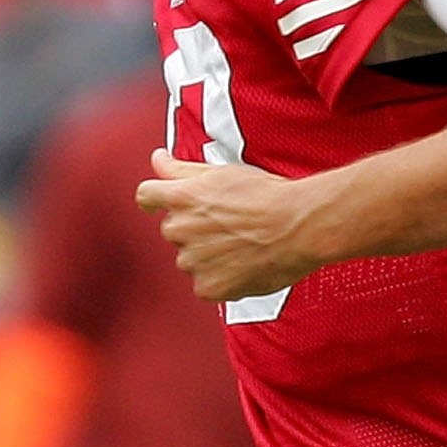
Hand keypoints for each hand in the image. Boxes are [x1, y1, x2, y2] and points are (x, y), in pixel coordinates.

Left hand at [136, 148, 323, 302]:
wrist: (299, 226)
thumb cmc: (267, 195)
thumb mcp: (221, 172)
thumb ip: (181, 169)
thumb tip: (157, 159)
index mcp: (181, 197)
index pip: (147, 196)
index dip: (155, 199)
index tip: (160, 203)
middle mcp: (180, 229)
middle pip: (173, 229)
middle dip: (194, 228)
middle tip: (228, 223)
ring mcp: (192, 261)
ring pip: (190, 259)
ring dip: (208, 254)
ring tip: (242, 244)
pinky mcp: (209, 287)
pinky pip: (206, 284)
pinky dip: (222, 278)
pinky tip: (244, 264)